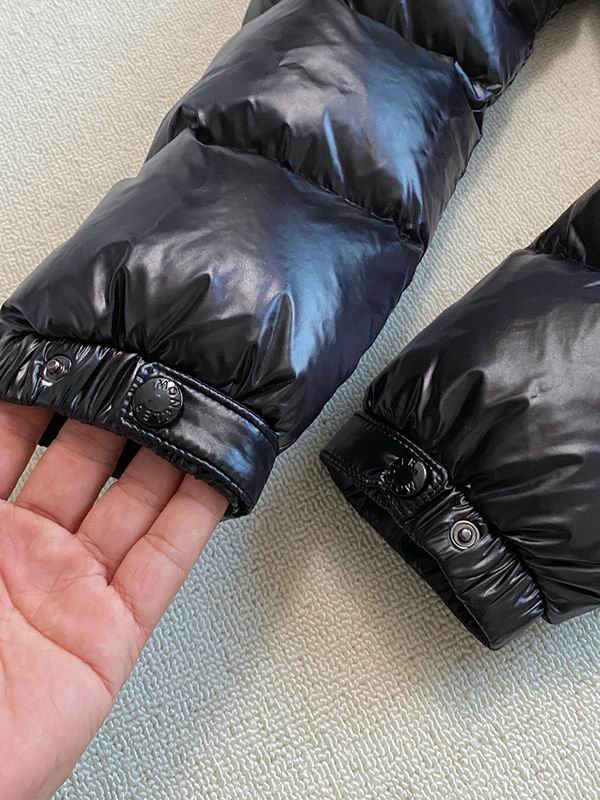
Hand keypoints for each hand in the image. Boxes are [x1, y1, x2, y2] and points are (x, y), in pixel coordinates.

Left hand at [0, 402, 226, 799]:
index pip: (16, 439)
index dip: (48, 396)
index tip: (78, 354)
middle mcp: (26, 553)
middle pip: (86, 464)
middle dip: (117, 416)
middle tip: (147, 370)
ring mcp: (73, 589)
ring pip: (135, 506)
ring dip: (166, 458)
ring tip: (193, 409)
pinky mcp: (112, 634)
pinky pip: (163, 564)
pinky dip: (195, 519)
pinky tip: (214, 478)